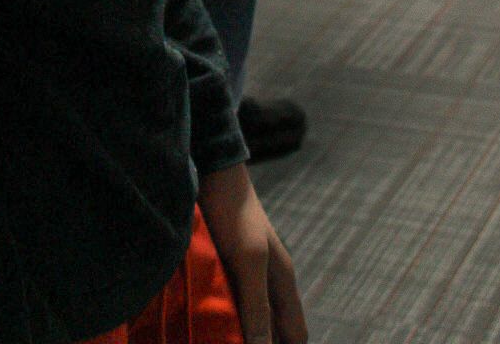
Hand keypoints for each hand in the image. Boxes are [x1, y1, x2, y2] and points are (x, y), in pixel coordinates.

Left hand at [199, 164, 306, 342]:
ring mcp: (246, 274)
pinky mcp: (224, 267)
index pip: (296, 334)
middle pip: (271, 330)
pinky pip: (228, 302)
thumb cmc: (234, 213)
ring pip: (248, 317)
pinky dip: (220, 315)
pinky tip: (203, 321)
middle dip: (258, 342)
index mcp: (283, 282)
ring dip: (236, 331)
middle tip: (230, 343)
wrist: (211, 172)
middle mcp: (268, 282)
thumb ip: (257, 304)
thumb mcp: (249, 259)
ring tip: (213, 338)